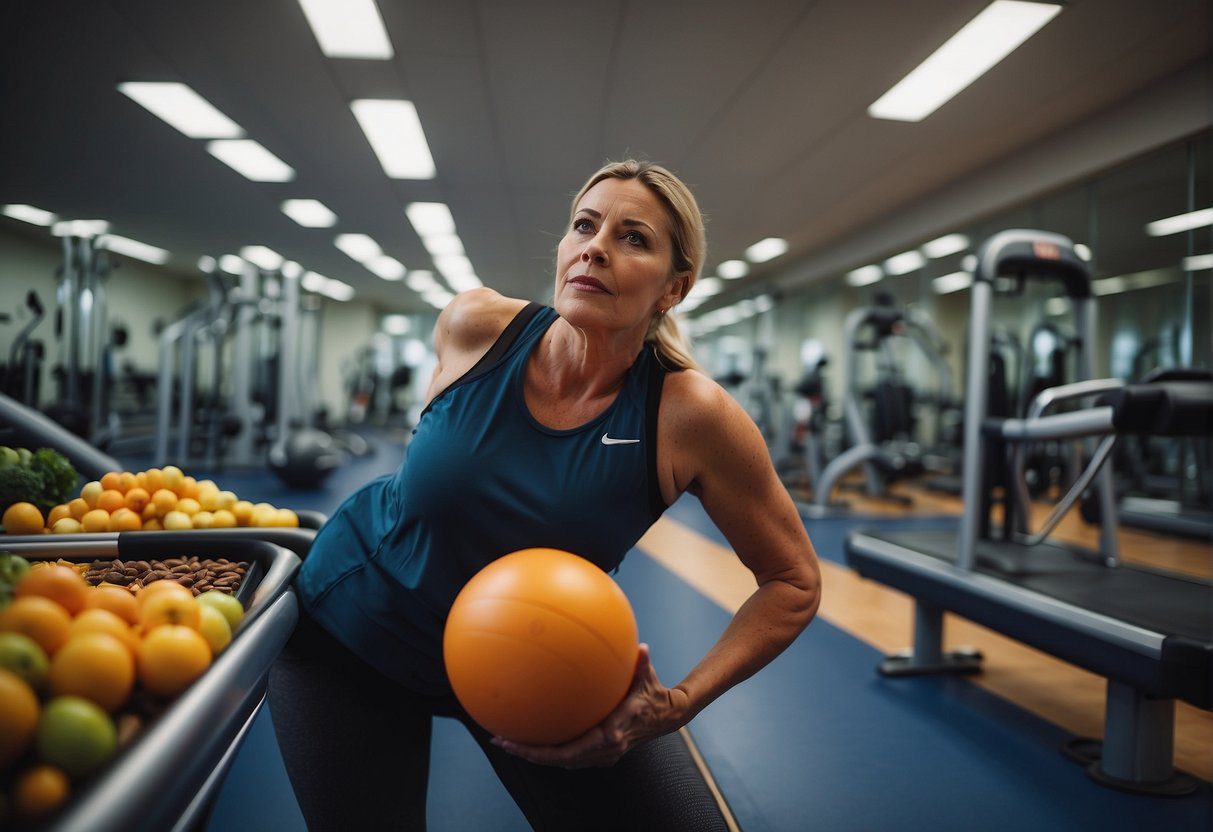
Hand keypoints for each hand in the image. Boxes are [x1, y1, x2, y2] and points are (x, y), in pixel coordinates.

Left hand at [491, 643, 686, 768]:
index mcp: (613, 733)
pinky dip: (546, 749)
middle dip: (529, 754)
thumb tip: (643, 648)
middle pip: (559, 761)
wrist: (666, 716)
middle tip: (501, 740)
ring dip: (532, 754)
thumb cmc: (652, 692)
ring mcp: (602, 756)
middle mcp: (606, 750)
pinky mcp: (599, 754)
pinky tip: (528, 735)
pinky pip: (567, 755)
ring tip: (505, 740)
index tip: (527, 744)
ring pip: (560, 762)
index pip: (575, 750)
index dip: (548, 751)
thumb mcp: (648, 677)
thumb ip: (642, 664)